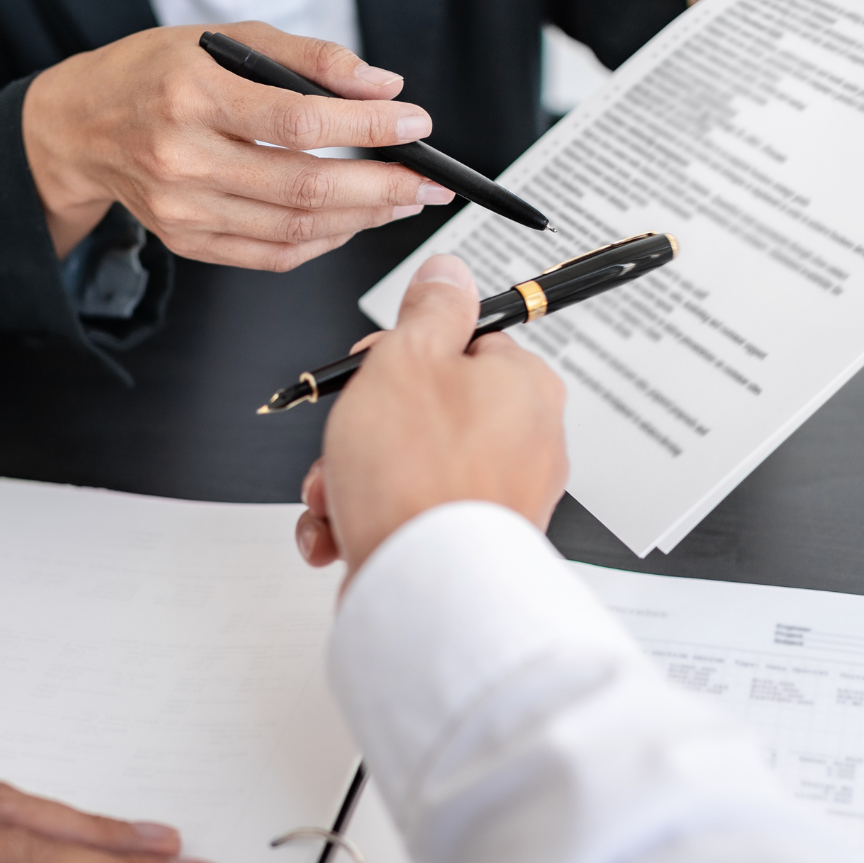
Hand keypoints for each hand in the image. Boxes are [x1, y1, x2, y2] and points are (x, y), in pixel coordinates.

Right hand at [24, 21, 454, 270]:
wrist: (81, 127)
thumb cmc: (155, 75)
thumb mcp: (225, 38)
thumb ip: (308, 59)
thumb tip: (381, 85)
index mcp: (191, 96)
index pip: (298, 121)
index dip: (365, 126)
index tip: (411, 123)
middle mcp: (182, 159)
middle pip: (303, 188)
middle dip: (381, 188)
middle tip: (426, 182)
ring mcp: (182, 210)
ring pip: (294, 231)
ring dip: (360, 219)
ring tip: (400, 201)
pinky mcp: (187, 242)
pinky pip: (271, 256)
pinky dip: (322, 243)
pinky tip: (351, 221)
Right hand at [294, 255, 567, 576]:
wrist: (425, 591)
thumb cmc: (418, 479)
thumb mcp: (406, 359)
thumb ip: (428, 308)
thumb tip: (448, 271)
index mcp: (523, 385)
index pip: (464, 343)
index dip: (402, 353)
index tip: (372, 369)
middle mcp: (527, 441)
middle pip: (429, 408)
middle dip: (367, 426)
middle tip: (347, 437)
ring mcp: (502, 498)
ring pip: (411, 465)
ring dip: (355, 476)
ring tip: (335, 495)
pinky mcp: (472, 545)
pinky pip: (412, 515)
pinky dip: (367, 520)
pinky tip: (343, 533)